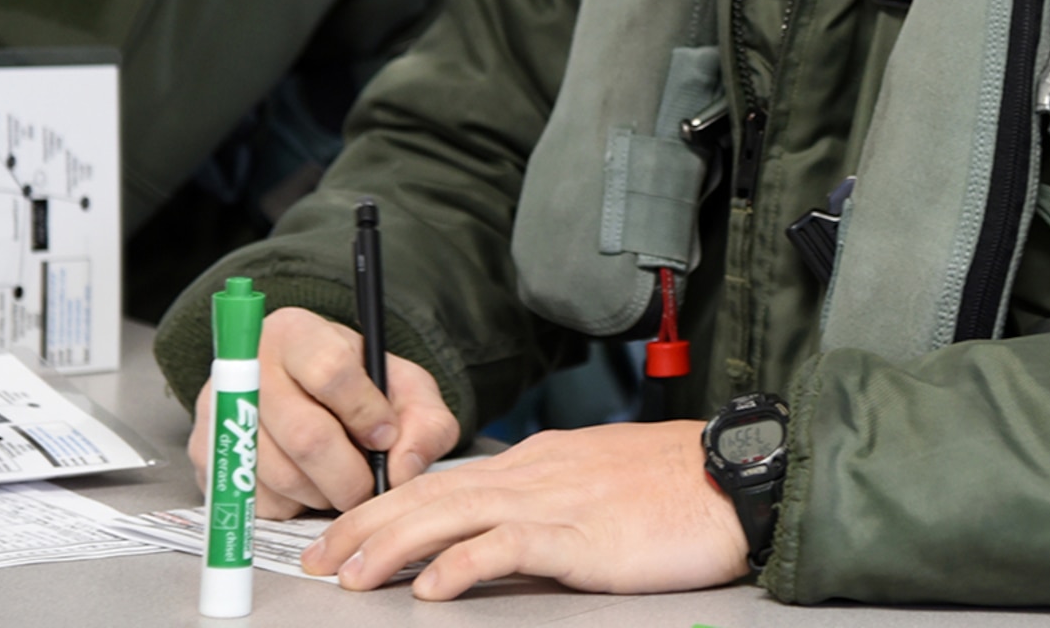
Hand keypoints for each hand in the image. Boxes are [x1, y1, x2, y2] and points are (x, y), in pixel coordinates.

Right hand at [188, 306, 459, 519]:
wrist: (303, 392)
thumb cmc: (356, 388)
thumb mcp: (404, 389)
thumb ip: (424, 421)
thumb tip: (404, 468)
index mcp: (298, 332)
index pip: (331, 371)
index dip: (367, 413)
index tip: (385, 434)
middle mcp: (249, 365)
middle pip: (306, 435)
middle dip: (350, 475)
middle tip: (368, 484)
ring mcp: (220, 410)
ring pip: (282, 476)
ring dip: (323, 494)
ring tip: (340, 481)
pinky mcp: (205, 453)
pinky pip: (257, 501)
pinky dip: (293, 505)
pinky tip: (307, 484)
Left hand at [299, 419, 750, 598]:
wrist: (731, 477)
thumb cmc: (673, 489)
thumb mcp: (596, 486)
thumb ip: (546, 501)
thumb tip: (502, 529)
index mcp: (536, 463)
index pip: (442, 482)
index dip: (385, 507)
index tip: (344, 535)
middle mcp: (533, 474)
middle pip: (431, 494)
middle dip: (367, 525)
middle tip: (318, 557)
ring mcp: (556, 502)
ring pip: (453, 514)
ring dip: (394, 544)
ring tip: (351, 573)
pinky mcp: (581, 537)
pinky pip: (509, 545)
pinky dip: (463, 562)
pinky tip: (432, 585)